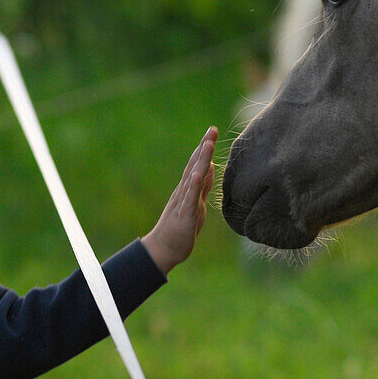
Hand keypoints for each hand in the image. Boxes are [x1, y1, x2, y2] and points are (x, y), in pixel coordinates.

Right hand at [142, 126, 217, 274]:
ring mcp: (183, 201)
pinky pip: (189, 198)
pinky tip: (197, 173)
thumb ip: (203, 185)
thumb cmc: (181, 228)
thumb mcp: (196, 203)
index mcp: (187, 188)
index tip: (212, 130)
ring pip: (192, 177)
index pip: (197, 163)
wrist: (164, 249)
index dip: (205, 147)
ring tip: (207, 144)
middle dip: (204, 147)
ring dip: (200, 160)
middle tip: (211, 129)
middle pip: (194, 164)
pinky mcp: (184, 214)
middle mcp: (184, 190)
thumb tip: (213, 167)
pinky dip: (193, 185)